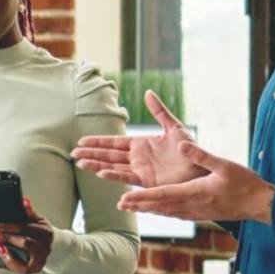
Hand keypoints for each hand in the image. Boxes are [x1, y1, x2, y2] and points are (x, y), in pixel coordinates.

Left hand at [0, 197, 53, 273]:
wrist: (53, 244)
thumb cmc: (41, 232)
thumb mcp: (38, 220)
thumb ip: (29, 212)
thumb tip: (24, 201)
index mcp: (45, 233)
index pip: (24, 228)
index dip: (8, 227)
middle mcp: (45, 248)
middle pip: (24, 243)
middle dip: (6, 238)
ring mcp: (41, 260)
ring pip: (24, 260)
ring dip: (8, 255)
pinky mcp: (35, 269)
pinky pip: (21, 270)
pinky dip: (9, 264)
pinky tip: (1, 257)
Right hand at [71, 91, 207, 187]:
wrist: (201, 165)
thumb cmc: (190, 148)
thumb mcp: (173, 126)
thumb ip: (159, 111)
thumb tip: (148, 93)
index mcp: (140, 144)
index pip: (113, 142)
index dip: (97, 142)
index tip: (82, 142)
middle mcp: (136, 157)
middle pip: (108, 155)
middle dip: (91, 154)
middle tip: (73, 154)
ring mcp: (139, 169)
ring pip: (112, 166)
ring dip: (96, 165)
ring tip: (80, 163)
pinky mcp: (146, 180)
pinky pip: (126, 177)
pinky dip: (114, 175)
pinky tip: (101, 173)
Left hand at [117, 140, 274, 222]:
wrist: (260, 204)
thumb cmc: (244, 183)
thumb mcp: (224, 164)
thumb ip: (201, 155)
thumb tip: (181, 144)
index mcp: (194, 192)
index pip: (162, 195)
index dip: (142, 197)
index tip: (125, 198)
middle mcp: (191, 206)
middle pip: (159, 206)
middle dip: (138, 205)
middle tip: (119, 205)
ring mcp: (195, 213)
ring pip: (165, 211)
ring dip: (147, 209)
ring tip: (130, 207)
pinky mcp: (200, 214)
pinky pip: (175, 214)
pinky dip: (161, 211)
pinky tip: (154, 209)